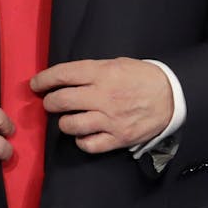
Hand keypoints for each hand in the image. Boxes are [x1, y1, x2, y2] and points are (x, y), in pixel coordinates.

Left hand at [31, 57, 172, 154]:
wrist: (171, 96)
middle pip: (61, 101)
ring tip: (68, 119)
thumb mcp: (118, 63)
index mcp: (103, 73)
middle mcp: (103, 96)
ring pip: (70, 125)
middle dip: (50, 102)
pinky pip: (88, 144)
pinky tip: (84, 134)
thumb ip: (92, 71)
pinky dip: (81, 140)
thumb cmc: (142, 77)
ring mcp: (110, 119)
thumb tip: (65, 78)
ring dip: (64, 122)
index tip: (36, 84)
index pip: (63, 75)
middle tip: (51, 102)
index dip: (44, 79)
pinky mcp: (117, 138)